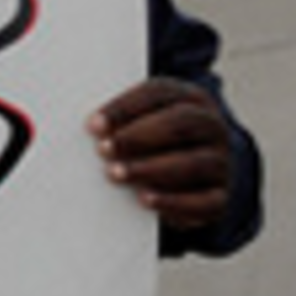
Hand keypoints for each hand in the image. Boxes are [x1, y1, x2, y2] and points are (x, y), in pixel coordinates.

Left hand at [89, 77, 230, 232]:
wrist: (195, 175)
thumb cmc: (151, 139)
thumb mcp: (139, 119)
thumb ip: (116, 117)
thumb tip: (74, 119)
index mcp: (189, 98)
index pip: (159, 93)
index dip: (124, 108)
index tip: (92, 124)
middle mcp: (211, 126)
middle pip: (180, 124)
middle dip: (137, 136)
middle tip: (103, 149)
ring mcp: (220, 162)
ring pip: (192, 163)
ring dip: (150, 169)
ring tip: (114, 174)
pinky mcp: (221, 197)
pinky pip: (203, 201)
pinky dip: (173, 202)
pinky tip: (144, 199)